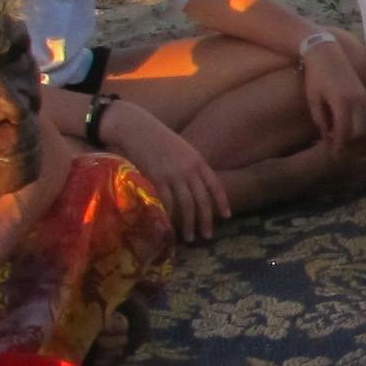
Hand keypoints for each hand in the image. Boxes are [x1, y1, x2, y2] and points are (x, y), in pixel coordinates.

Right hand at [103, 101, 228, 240]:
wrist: (138, 128)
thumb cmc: (159, 139)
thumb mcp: (183, 150)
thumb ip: (191, 166)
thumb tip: (196, 186)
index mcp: (198, 161)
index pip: (215, 185)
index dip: (222, 202)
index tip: (226, 216)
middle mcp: (189, 169)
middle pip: (202, 200)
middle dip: (206, 220)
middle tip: (207, 236)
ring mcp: (173, 175)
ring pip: (186, 205)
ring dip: (189, 224)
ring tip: (190, 237)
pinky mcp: (156, 178)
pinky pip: (167, 202)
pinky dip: (170, 217)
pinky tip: (171, 227)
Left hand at [297, 34, 365, 145]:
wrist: (326, 52)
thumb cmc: (315, 76)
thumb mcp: (313, 99)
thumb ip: (321, 120)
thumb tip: (328, 137)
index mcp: (342, 103)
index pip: (345, 133)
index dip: (340, 147)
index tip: (334, 156)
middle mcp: (357, 101)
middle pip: (359, 132)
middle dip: (349, 143)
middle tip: (337, 149)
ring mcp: (363, 97)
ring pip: (364, 124)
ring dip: (354, 134)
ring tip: (340, 137)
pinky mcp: (364, 93)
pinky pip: (364, 114)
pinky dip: (356, 123)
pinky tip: (344, 124)